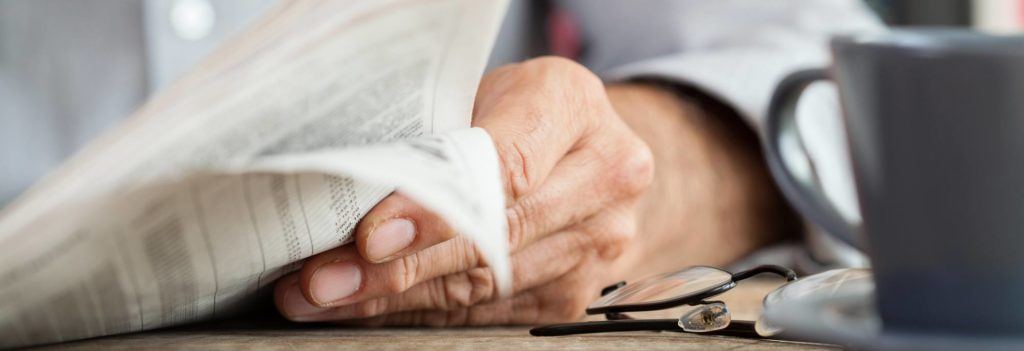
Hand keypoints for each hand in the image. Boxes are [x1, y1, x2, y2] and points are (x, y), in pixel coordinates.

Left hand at [273, 57, 655, 324]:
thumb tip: (347, 194)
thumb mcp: (479, 92)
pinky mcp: (575, 295)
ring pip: (486, 285)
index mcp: (573, 105)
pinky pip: (488, 314)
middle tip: (326, 278)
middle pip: (495, 237)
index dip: (434, 208)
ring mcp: (598, 243)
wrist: (586, 150)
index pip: (503, 168)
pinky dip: (422, 313)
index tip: (371, 236)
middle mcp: (605, 176)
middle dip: (400, 265)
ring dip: (399, 296)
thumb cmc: (516, 111)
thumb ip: (435, 137)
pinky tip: (371, 305)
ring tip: (330, 295)